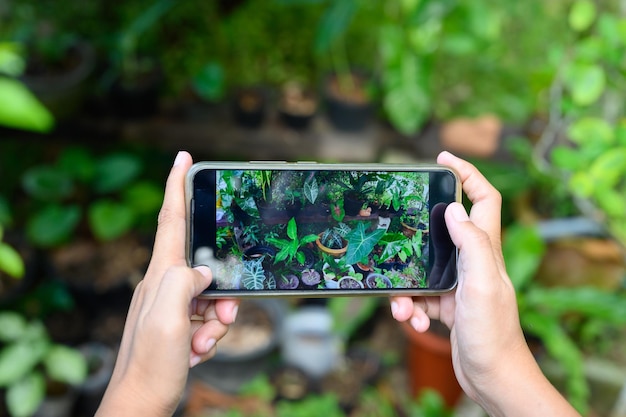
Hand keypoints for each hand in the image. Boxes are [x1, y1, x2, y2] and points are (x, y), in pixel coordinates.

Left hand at [96, 152, 238, 416]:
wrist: (143, 402)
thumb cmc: (151, 363)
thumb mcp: (167, 319)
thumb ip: (184, 283)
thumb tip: (204, 272)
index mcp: (160, 275)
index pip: (171, 220)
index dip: (176, 185)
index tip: (184, 157)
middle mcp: (167, 284)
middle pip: (208, 266)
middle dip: (223, 290)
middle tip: (217, 319)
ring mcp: (175, 304)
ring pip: (215, 295)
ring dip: (219, 320)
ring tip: (201, 343)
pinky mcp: (183, 323)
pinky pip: (212, 316)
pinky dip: (213, 333)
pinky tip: (198, 350)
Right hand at [390, 152, 578, 415]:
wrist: (492, 377)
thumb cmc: (492, 332)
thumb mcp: (481, 284)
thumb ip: (472, 244)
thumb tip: (455, 208)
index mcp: (486, 249)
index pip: (484, 198)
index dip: (468, 173)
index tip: (443, 157)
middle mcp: (473, 262)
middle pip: (444, 229)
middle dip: (416, 233)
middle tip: (394, 227)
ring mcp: (458, 283)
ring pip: (422, 268)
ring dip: (406, 286)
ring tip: (403, 306)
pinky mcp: (446, 305)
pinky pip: (419, 296)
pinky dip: (411, 308)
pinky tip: (413, 323)